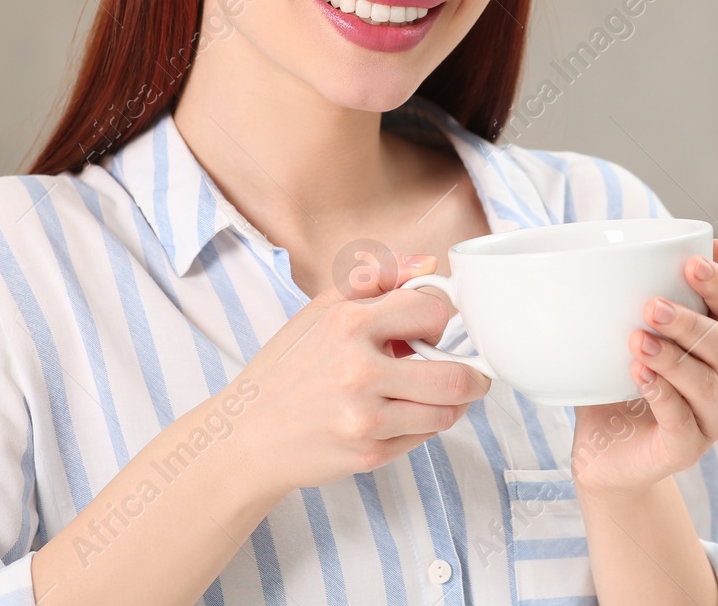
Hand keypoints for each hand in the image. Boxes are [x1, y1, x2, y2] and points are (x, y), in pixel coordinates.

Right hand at [232, 251, 490, 496]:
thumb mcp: (320, 311)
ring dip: (450, 403)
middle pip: (455, 375)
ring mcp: (364, 417)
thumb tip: (429, 264)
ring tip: (432, 395)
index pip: (433, 312)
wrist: (246, 436)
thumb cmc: (287, 370)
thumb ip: (375, 278)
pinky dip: (421, 427)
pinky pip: (422, 438)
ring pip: (446, 412)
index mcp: (348, 324)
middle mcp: (358, 371)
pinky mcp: (367, 453)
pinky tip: (398, 417)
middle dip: (471, 374)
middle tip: (468, 373)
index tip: (432, 330)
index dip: (439, 320)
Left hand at [569, 238, 717, 497]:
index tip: (691, 262)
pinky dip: (661, 393)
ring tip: (637, 340)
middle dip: (688, 320)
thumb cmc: (621, 383)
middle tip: (650, 306)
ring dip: (673, 357)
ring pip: (706, 381)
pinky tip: (639, 375)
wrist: (606, 451)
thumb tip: (675, 246)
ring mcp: (711, 416)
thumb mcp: (634, 331)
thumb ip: (655, 292)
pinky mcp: (688, 448)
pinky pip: (682, 419)